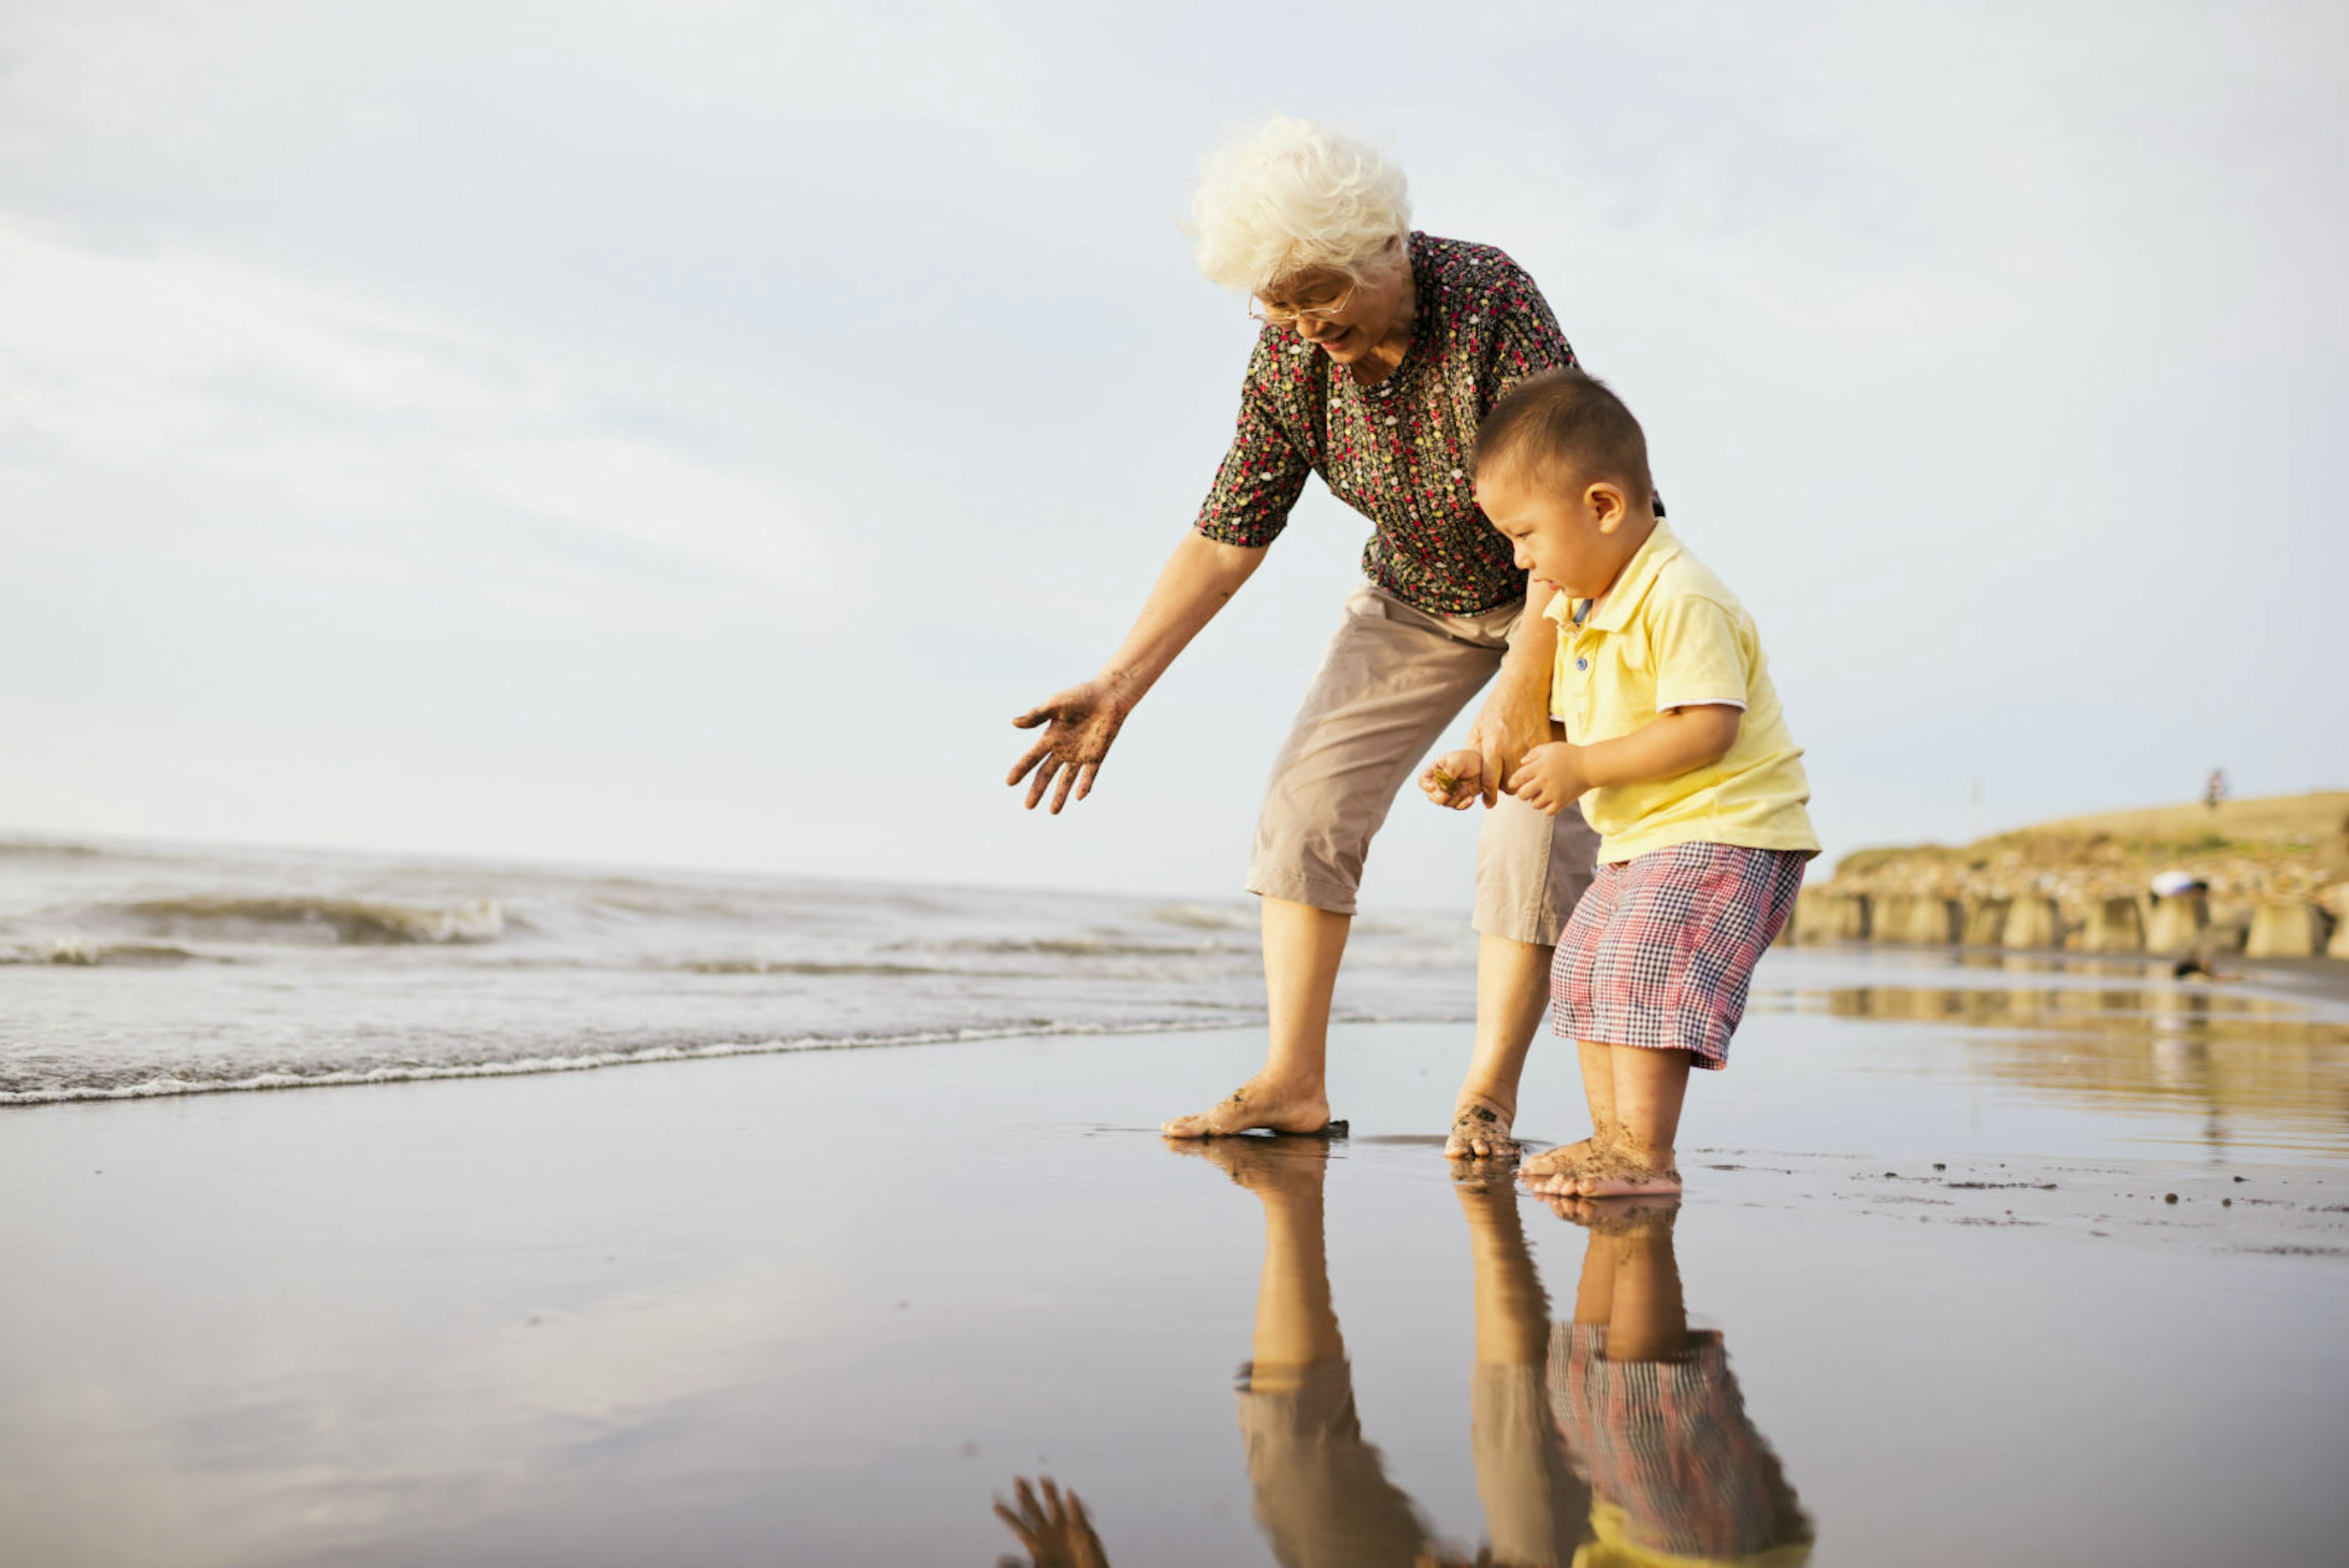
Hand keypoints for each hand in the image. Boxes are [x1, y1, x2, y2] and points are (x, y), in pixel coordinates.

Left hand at [994, 1476, 1108, 1567]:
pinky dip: (1074, 1505)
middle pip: (1035, 1510)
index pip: (1020, 1525)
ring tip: (1043, 1477)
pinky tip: (1069, 1494)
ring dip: (1050, 1493)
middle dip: (1026, 1495)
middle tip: (1017, 1479)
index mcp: (1037, 1544)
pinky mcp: (1081, 1532)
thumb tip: (1000, 1561)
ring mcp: (1065, 1531)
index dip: (1008, 1515)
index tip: (996, 1505)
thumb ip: (1018, 1567)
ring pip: (1055, 1507)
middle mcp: (1049, 1534)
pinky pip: (1077, 1515)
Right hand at [1008, 678, 1134, 812]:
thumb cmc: (1081, 695)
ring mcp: (1080, 754)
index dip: (1020, 769)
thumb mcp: (1057, 704)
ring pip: (1067, 779)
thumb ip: (1037, 715)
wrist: (1110, 695)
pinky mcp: (1097, 756)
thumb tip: (1014, 723)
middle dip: (1037, 790)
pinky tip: (1079, 797)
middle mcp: (1063, 749)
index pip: (1031, 757)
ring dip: (1060, 795)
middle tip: (1028, 807)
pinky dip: (1085, 785)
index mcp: (1050, 736)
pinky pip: (1089, 774)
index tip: (1009, 782)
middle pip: (1046, 773)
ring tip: (1053, 812)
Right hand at [1419, 749, 1482, 809]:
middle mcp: (1439, 783)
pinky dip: (1464, 805)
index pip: (1423, 782)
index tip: (1436, 786)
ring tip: (1466, 789)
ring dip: (1455, 799)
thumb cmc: (1467, 758)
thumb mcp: (1457, 761)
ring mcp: (1449, 792)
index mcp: (1434, 771)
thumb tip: (1443, 786)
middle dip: (1440, 797)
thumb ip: (1449, 772)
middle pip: (1432, 797)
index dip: (1427, 786)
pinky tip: (1471, 798)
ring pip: (1445, 803)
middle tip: (1449, 793)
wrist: (1483, 764)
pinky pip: (1458, 807)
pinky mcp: (1460, 798)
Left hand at [1467, 683, 1551, 808]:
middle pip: (1509, 784)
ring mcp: (1529, 746)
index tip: (1489, 804)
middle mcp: (1511, 748)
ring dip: (1519, 780)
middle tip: (1501, 783)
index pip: (1489, 780)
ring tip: (1513, 772)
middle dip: (1504, 788)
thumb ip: (1475, 750)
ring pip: (1525, 778)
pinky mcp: (1543, 742)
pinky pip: (1538, 766)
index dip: (1489, 796)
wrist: (1523, 687)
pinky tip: (1528, 762)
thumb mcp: (1478, 727)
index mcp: (1493, 745)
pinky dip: (1533, 769)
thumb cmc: (1496, 707)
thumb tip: (1472, 773)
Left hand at [1506, 742, 1589, 816]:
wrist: (1589, 765)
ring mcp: (1554, 793)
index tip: (1514, 784)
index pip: (1518, 778)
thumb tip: (1522, 762)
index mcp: (1539, 766)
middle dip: (1522, 793)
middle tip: (1528, 790)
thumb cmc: (1569, 755)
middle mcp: (1545, 781)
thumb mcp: (1551, 748)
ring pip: (1534, 805)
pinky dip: (1546, 808)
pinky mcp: (1562, 802)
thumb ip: (1534, 753)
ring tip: (1541, 794)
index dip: (1513, 782)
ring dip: (1535, 800)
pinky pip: (1547, 812)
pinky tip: (1550, 800)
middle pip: (1523, 794)